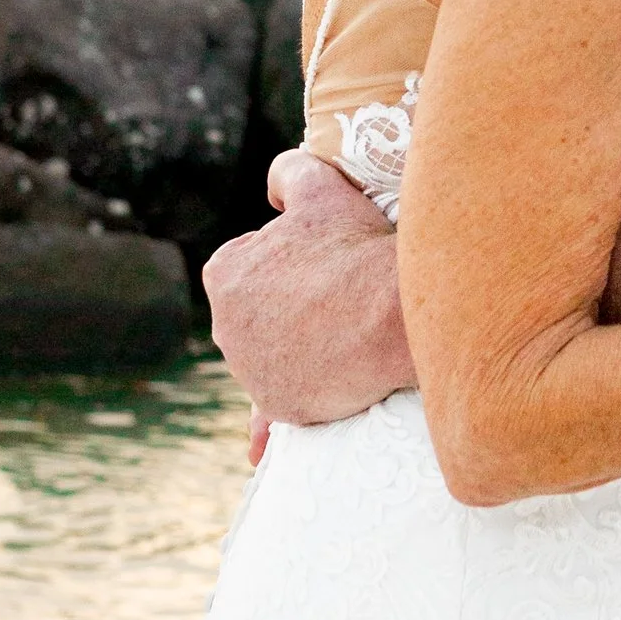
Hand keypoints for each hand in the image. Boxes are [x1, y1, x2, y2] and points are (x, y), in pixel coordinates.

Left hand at [203, 148, 415, 460]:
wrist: (395, 313)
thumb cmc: (357, 249)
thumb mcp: (323, 190)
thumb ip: (290, 173)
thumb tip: (274, 185)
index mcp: (225, 273)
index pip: (252, 266)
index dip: (291, 263)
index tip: (325, 265)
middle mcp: (225, 326)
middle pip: (262, 316)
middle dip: (291, 312)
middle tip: (340, 301)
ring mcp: (251, 371)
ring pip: (274, 359)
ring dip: (296, 354)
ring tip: (341, 342)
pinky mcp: (280, 406)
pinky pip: (278, 409)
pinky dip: (273, 423)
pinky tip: (262, 446)